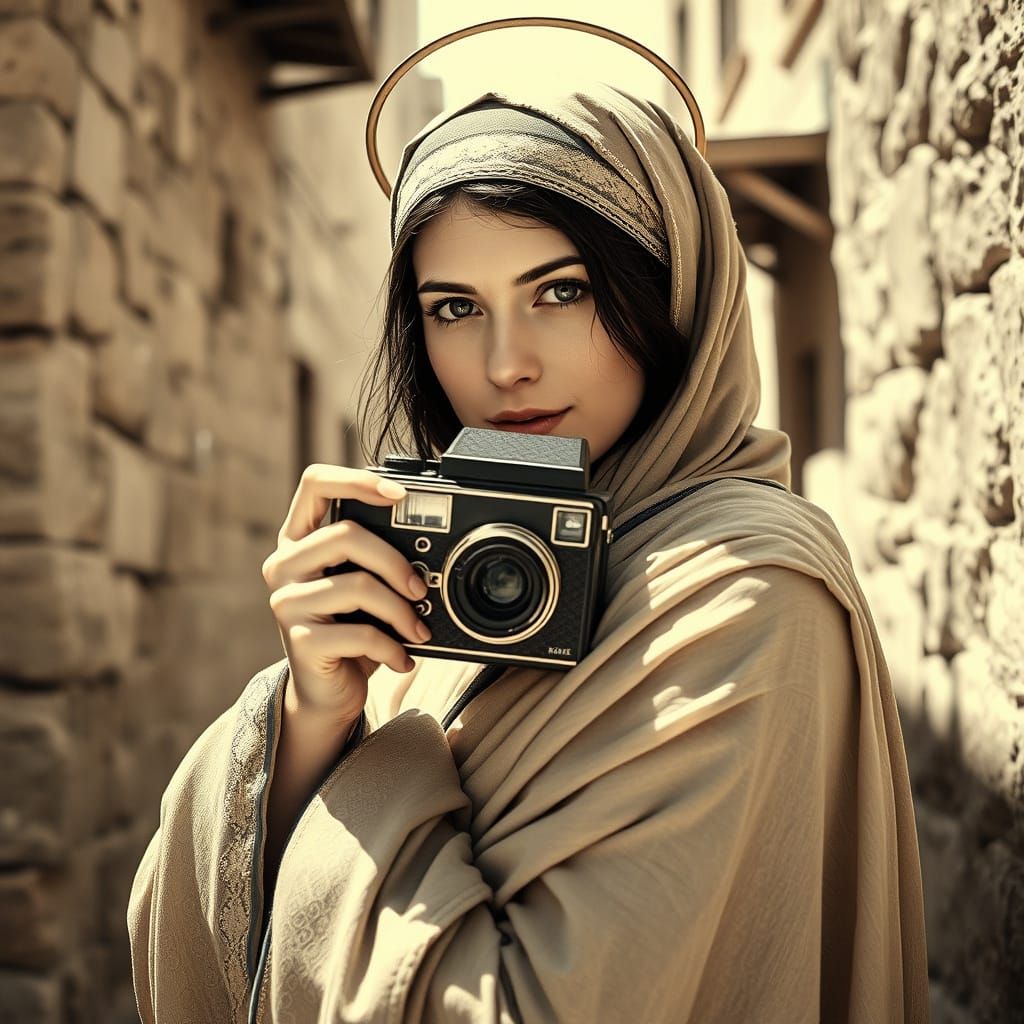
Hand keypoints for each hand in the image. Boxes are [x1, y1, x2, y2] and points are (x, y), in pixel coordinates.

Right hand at [261, 464, 430, 724]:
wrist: (327, 692)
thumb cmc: (351, 629)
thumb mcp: (364, 585)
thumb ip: (379, 558)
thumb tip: (430, 554)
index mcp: (299, 538)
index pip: (315, 483)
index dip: (358, 479)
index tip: (400, 494)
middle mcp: (284, 564)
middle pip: (346, 535)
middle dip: (396, 562)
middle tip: (421, 590)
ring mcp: (286, 602)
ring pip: (358, 585)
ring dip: (401, 611)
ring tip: (419, 630)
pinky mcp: (299, 641)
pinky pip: (361, 634)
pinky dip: (392, 647)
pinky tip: (402, 657)